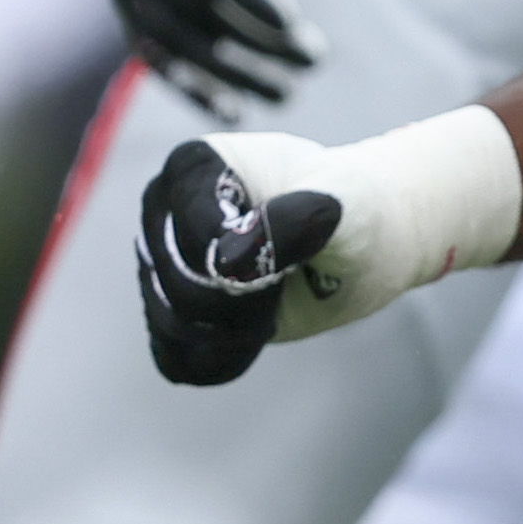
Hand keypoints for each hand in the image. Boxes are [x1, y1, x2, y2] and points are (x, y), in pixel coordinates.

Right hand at [135, 135, 331, 386]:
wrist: (362, 240)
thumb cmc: (353, 206)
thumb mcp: (344, 205)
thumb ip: (296, 220)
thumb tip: (231, 258)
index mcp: (193, 165)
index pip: (197, 234)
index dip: (254, 259)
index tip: (295, 247)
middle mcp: (162, 211)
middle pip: (181, 284)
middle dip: (249, 297)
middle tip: (295, 274)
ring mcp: (160, 262)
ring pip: (177, 325)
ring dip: (241, 329)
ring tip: (281, 291)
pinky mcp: (170, 309)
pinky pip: (178, 358)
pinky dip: (224, 357)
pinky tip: (261, 327)